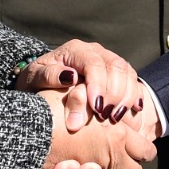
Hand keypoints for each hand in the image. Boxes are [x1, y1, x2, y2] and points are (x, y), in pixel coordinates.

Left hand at [15, 40, 144, 131]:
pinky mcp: (116, 73)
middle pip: (116, 66)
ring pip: (127, 72)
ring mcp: (107, 60)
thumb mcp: (35, 78)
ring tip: (116, 117)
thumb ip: (50, 76)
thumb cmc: (37, 82)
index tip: (97, 108)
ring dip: (126, 96)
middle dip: (115, 93)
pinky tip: (131, 111)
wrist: (40, 83)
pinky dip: (134, 95)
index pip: (94, 63)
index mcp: (75, 50)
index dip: (99, 85)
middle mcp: (95, 51)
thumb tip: (70, 77)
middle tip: (107, 116)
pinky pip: (132, 80)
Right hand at [34, 90, 156, 168]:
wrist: (25, 131)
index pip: (147, 152)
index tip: (136, 147)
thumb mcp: (74, 94)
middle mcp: (110, 159)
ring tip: (92, 164)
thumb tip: (103, 104)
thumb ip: (90, 98)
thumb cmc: (49, 108)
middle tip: (116, 157)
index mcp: (118, 136)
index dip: (144, 150)